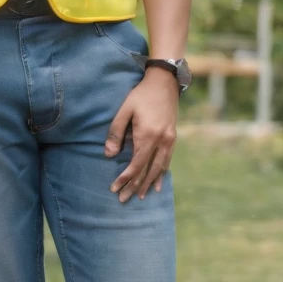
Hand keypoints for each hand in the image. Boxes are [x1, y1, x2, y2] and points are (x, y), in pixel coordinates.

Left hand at [105, 66, 178, 201]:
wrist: (164, 82)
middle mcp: (161, 141)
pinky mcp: (172, 137)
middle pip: (147, 170)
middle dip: (135, 186)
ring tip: (141, 196)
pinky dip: (161, 173)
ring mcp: (169, 140)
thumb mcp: (125, 110)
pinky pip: (167, 160)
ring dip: (148, 183)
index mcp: (147, 135)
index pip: (135, 164)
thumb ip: (116, 132)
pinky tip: (157, 182)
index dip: (125, 178)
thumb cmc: (141, 94)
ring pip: (159, 168)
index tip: (115, 188)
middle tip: (123, 200)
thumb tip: (110, 155)